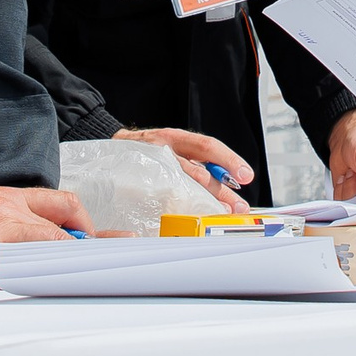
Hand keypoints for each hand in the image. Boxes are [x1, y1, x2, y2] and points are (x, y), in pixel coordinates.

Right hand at [0, 186, 92, 286]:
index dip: (84, 224)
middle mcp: (7, 209)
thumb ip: (4, 223)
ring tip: (81, 277)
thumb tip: (38, 247)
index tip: (95, 240)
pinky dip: (43, 277)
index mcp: (5, 197)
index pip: (61, 202)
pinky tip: (50, 287)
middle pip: (65, 223)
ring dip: (69, 262)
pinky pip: (26, 268)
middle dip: (87, 245)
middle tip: (100, 263)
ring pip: (52, 244)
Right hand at [117, 126, 249, 207]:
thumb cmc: (146, 152)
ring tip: (216, 213)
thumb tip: (226, 193)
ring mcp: (147, 163)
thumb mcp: (170, 151)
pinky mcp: (135, 177)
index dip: (228, 160)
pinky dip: (172, 205)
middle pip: (196, 168)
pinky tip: (183, 216)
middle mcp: (162, 147)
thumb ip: (195, 166)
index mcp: (175, 138)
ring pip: (177, 181)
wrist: (109, 146)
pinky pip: (155, 192)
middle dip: (219, 190)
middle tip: (236, 207)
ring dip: (200, 200)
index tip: (246, 176)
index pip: (207, 146)